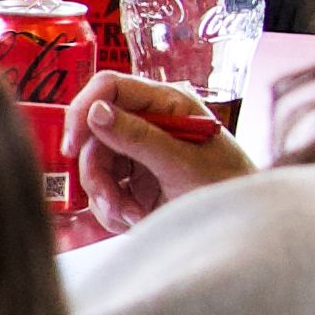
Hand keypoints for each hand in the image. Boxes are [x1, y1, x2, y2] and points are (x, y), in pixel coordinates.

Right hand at [79, 69, 252, 226]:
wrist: (241, 228)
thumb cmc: (226, 190)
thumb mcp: (180, 164)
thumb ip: (138, 137)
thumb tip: (96, 112)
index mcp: (167, 103)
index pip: (110, 87)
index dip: (84, 110)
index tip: (72, 146)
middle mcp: (150, 122)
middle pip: (94, 133)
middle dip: (96, 171)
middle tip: (110, 199)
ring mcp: (141, 151)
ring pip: (94, 165)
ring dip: (105, 196)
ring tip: (130, 216)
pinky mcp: (135, 179)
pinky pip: (102, 188)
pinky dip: (111, 208)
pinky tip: (133, 219)